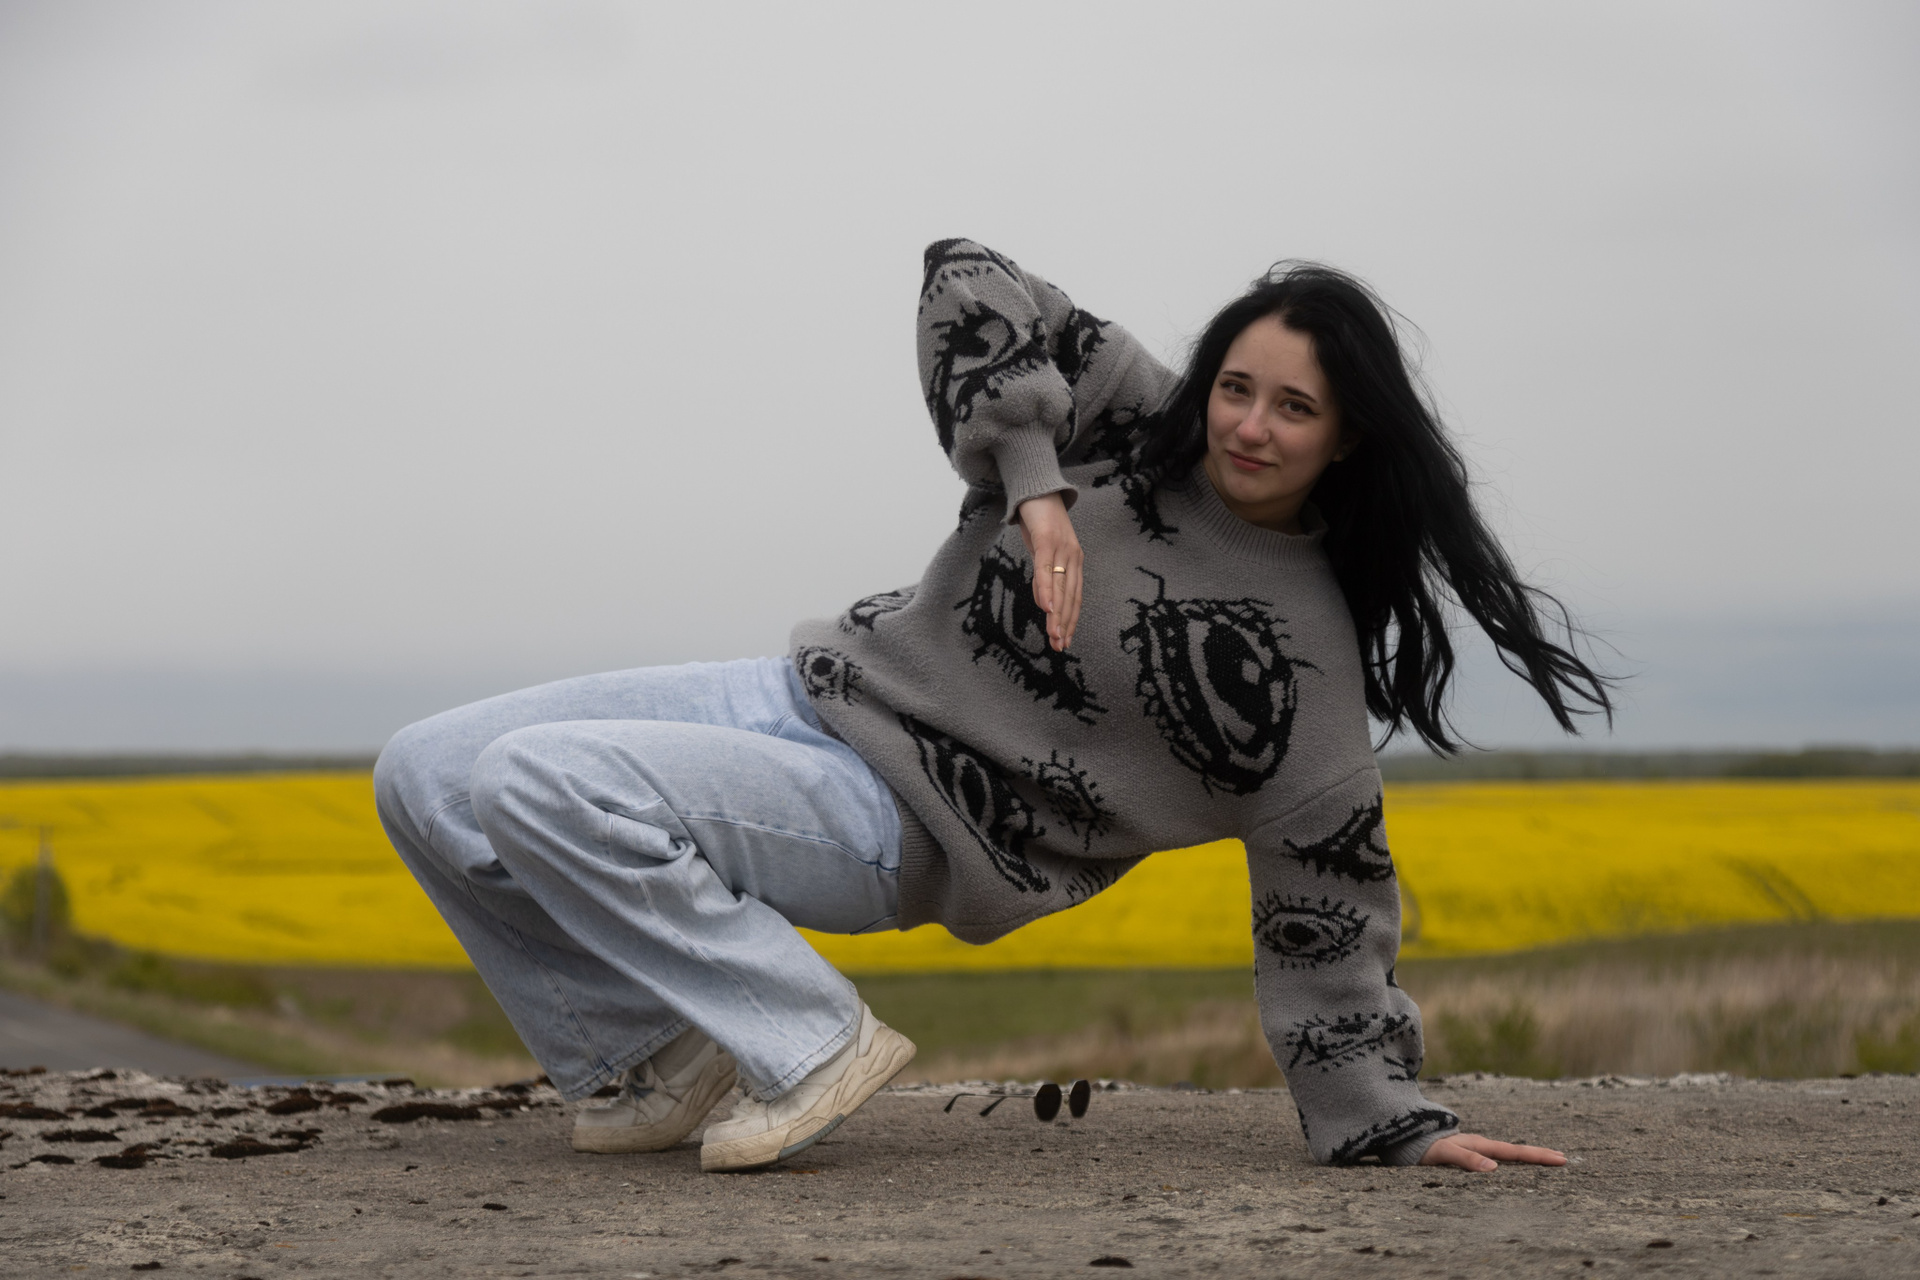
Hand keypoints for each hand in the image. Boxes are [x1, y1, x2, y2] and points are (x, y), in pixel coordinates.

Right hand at [1014, 492, 1081, 650]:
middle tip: (1060, 645)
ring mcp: (1062, 549)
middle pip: (1070, 596)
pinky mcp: (1048, 540)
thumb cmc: (1039, 523)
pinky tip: (1046, 607)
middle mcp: (1073, 557)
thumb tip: (1043, 602)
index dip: (1071, 620)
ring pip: (1060, 587)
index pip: (1074, 597)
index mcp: (1074, 562)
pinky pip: (1046, 570)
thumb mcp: (1041, 553)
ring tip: (1054, 635)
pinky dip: (1046, 590)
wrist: (1038, 490)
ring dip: (1057, 613)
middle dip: (1065, 623)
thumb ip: (1044, 577)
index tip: (1066, 641)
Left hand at [1420, 1132, 1566, 1171]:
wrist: (1405, 1138)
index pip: (1515, 1152)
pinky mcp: (1468, 1153)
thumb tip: (1494, 1168)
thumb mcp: (1444, 1154)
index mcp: (1480, 1145)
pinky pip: (1496, 1156)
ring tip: (1547, 1159)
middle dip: (1540, 1155)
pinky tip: (1515, 1164)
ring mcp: (1475, 1148)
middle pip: (1516, 1151)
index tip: (1562, 1159)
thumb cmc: (1423, 1148)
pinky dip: (1512, 1159)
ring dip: (1528, 1156)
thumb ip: (1466, 1159)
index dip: (1539, 1156)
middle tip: (1564, 1158)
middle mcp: (1481, 1145)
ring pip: (1508, 1153)